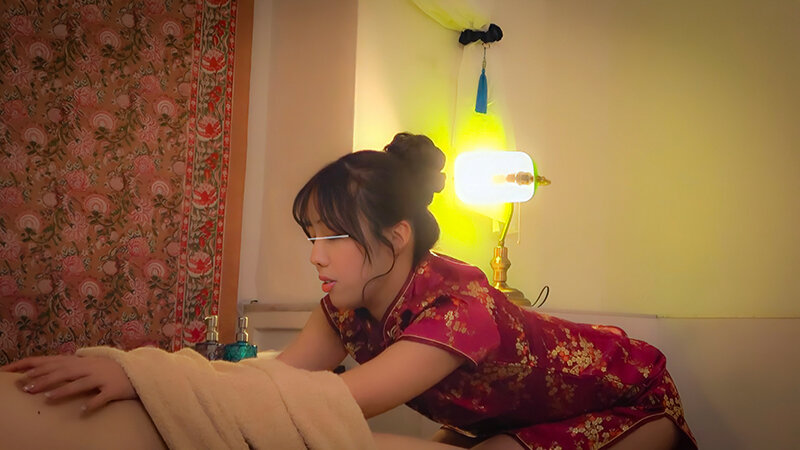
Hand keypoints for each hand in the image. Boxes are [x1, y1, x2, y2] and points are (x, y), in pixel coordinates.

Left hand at [1, 355, 136, 411]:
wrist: (141, 372)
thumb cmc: (112, 370)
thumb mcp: (90, 363)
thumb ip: (72, 365)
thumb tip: (48, 367)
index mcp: (82, 361)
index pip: (53, 361)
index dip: (34, 366)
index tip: (16, 372)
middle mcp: (91, 367)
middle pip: (64, 372)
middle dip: (44, 379)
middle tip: (27, 388)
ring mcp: (103, 377)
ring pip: (81, 383)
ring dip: (64, 390)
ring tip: (48, 398)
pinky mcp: (114, 389)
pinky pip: (102, 397)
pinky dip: (92, 403)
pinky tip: (82, 411)